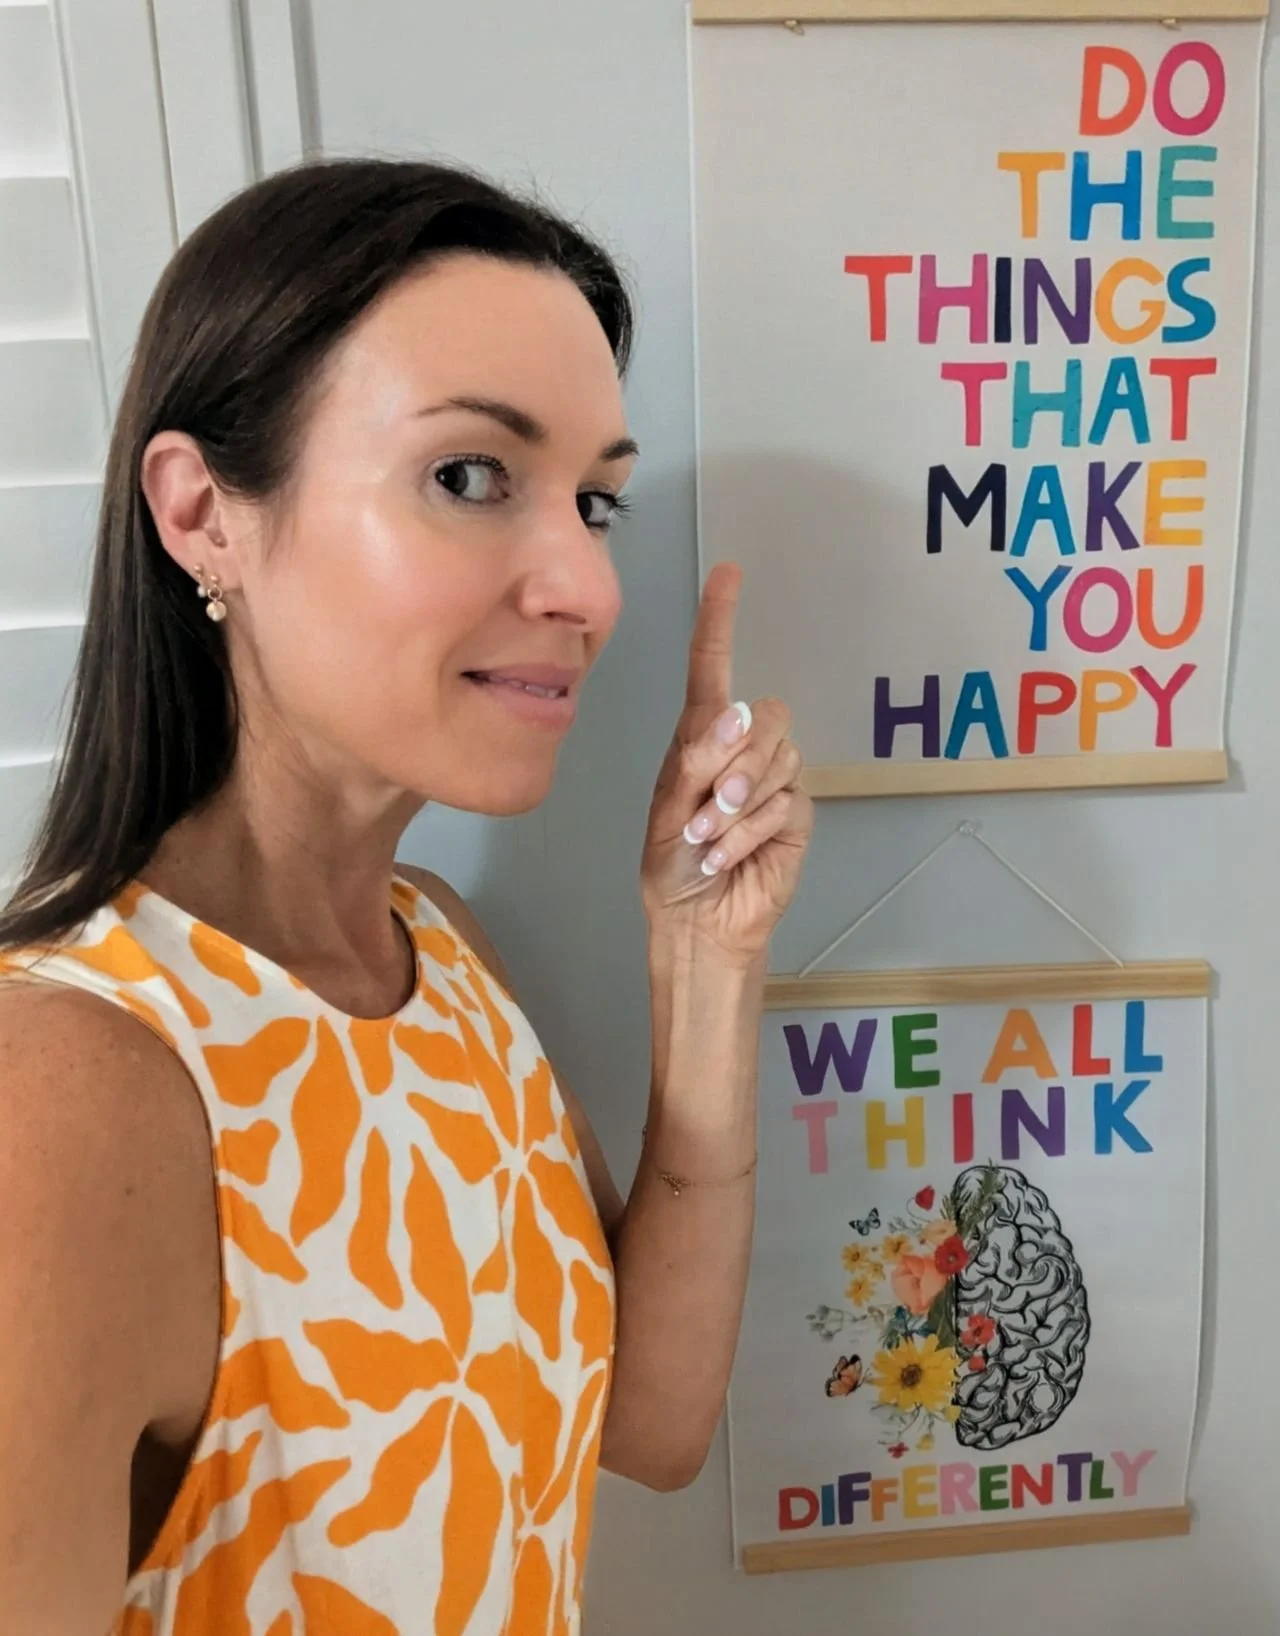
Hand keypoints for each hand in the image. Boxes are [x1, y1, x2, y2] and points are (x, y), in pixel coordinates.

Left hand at [642, 563, 813, 964]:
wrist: (696, 921)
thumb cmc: (670, 864)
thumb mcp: (667, 809)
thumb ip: (698, 760)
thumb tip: (741, 714)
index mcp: (699, 737)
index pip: (713, 668)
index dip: (721, 620)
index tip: (728, 574)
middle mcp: (740, 748)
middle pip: (766, 715)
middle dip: (734, 761)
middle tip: (704, 808)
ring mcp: (772, 779)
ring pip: (779, 759)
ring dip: (736, 806)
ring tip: (708, 838)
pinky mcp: (795, 813)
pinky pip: (786, 802)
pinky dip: (750, 831)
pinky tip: (728, 855)